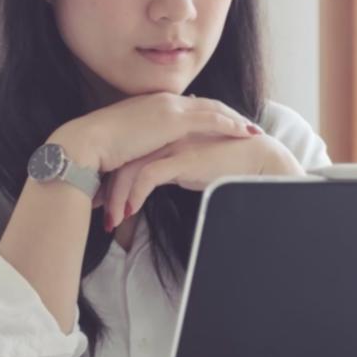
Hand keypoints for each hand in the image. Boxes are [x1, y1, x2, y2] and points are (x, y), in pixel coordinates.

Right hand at [53, 92, 260, 173]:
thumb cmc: (98, 151)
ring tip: (253, 131)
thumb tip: (146, 159)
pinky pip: (211, 120)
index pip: (189, 106)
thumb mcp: (125, 145)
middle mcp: (163, 100)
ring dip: (235, 120)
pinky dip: (230, 126)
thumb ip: (140, 146)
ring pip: (213, 109)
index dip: (210, 114)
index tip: (225, 122)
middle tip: (247, 125)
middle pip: (207, 104)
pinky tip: (245, 133)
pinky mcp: (173, 120)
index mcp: (152, 104)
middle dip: (229, 114)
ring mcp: (169, 107)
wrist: (85, 145)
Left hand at [102, 133, 303, 228]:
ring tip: (113, 221)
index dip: (111, 179)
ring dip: (118, 197)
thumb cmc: (225, 165)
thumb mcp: (188, 166)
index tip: (102, 202)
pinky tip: (131, 211)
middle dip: (107, 190)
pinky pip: (148, 176)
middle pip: (123, 160)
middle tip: (100, 213)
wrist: (256, 159)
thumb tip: (149, 183)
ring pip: (131, 168)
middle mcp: (165, 136)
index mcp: (164, 135)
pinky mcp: (183, 157)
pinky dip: (135, 194)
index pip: (128, 154)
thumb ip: (168, 167)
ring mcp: (173, 144)